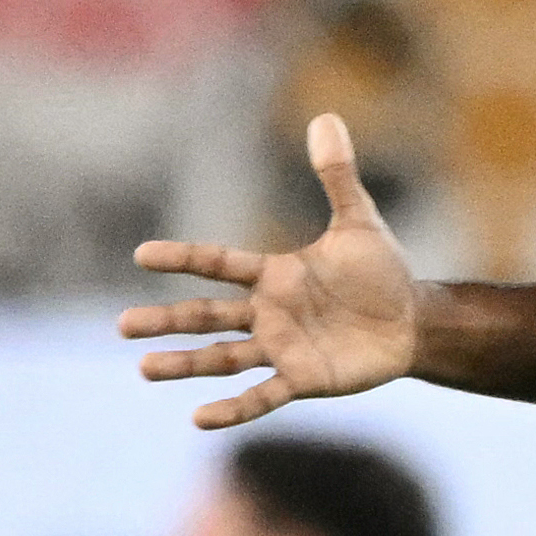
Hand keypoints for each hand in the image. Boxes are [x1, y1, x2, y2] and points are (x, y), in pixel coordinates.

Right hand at [120, 114, 420, 430]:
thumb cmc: (382, 272)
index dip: (182, 259)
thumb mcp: (359, 220)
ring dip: (184, 363)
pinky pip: (261, 397)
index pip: (218, 264)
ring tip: (143, 367)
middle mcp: (268, 313)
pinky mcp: (302, 379)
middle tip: (122, 325)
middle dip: (165, 321)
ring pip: (222, 357)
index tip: (142, 255)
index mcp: (274, 275)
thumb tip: (326, 117)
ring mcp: (281, 348)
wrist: (413, 321)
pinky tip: (199, 418)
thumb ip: (337, 175)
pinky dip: (232, 409)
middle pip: (206, 316)